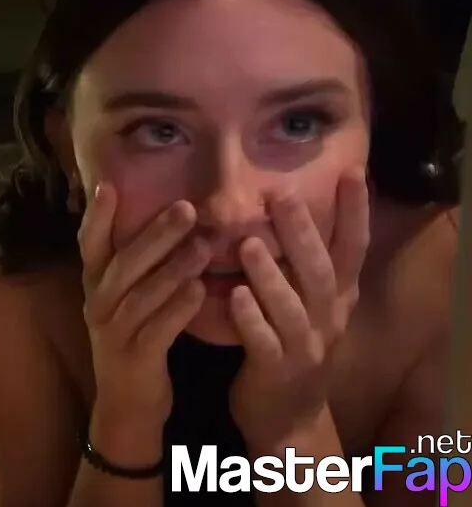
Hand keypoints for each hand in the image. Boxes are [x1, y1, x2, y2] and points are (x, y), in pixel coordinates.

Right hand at [82, 184, 209, 430]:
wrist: (126, 405)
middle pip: (123, 263)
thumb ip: (136, 265)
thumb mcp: (123, 300)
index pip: (89, 244)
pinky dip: (178, 310)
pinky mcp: (135, 357)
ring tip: (204, 246)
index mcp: (94, 286)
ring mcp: (113, 332)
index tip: (109, 183)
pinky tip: (201, 292)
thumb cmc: (133, 341)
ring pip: (142, 294)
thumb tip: (164, 217)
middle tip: (187, 208)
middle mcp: (97, 304)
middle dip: (155, 234)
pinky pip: (158, 329)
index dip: (97, 216)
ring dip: (173, 268)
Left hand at [229, 170, 368, 449]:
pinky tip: (233, 297)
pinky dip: (250, 320)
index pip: (353, 248)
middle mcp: (328, 319)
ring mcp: (305, 347)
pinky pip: (264, 342)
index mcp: (337, 298)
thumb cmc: (290, 346)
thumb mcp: (307, 304)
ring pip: (292, 307)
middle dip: (303, 234)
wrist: (287, 418)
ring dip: (271, 275)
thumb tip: (293, 207)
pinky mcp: (277, 371)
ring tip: (249, 244)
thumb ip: (302, 264)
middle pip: (322, 271)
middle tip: (283, 195)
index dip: (356, 212)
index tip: (352, 171)